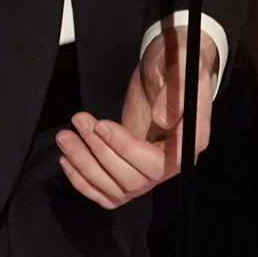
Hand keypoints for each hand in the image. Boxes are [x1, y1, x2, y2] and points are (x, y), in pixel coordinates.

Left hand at [55, 27, 220, 208]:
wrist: (168, 68)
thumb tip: (164, 119)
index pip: (161, 162)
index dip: (128, 148)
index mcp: (191, 141)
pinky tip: (66, 160)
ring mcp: (150, 173)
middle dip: (100, 151)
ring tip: (65, 136)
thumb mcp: (181, 64)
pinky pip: (107, 193)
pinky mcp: (131, 174)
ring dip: (85, 165)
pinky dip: (84, 183)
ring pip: (117, 188)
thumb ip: (176, 90)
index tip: (102, 125)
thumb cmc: (178, 63)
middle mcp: (172, 164)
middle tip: (79, 121)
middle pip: (134, 178)